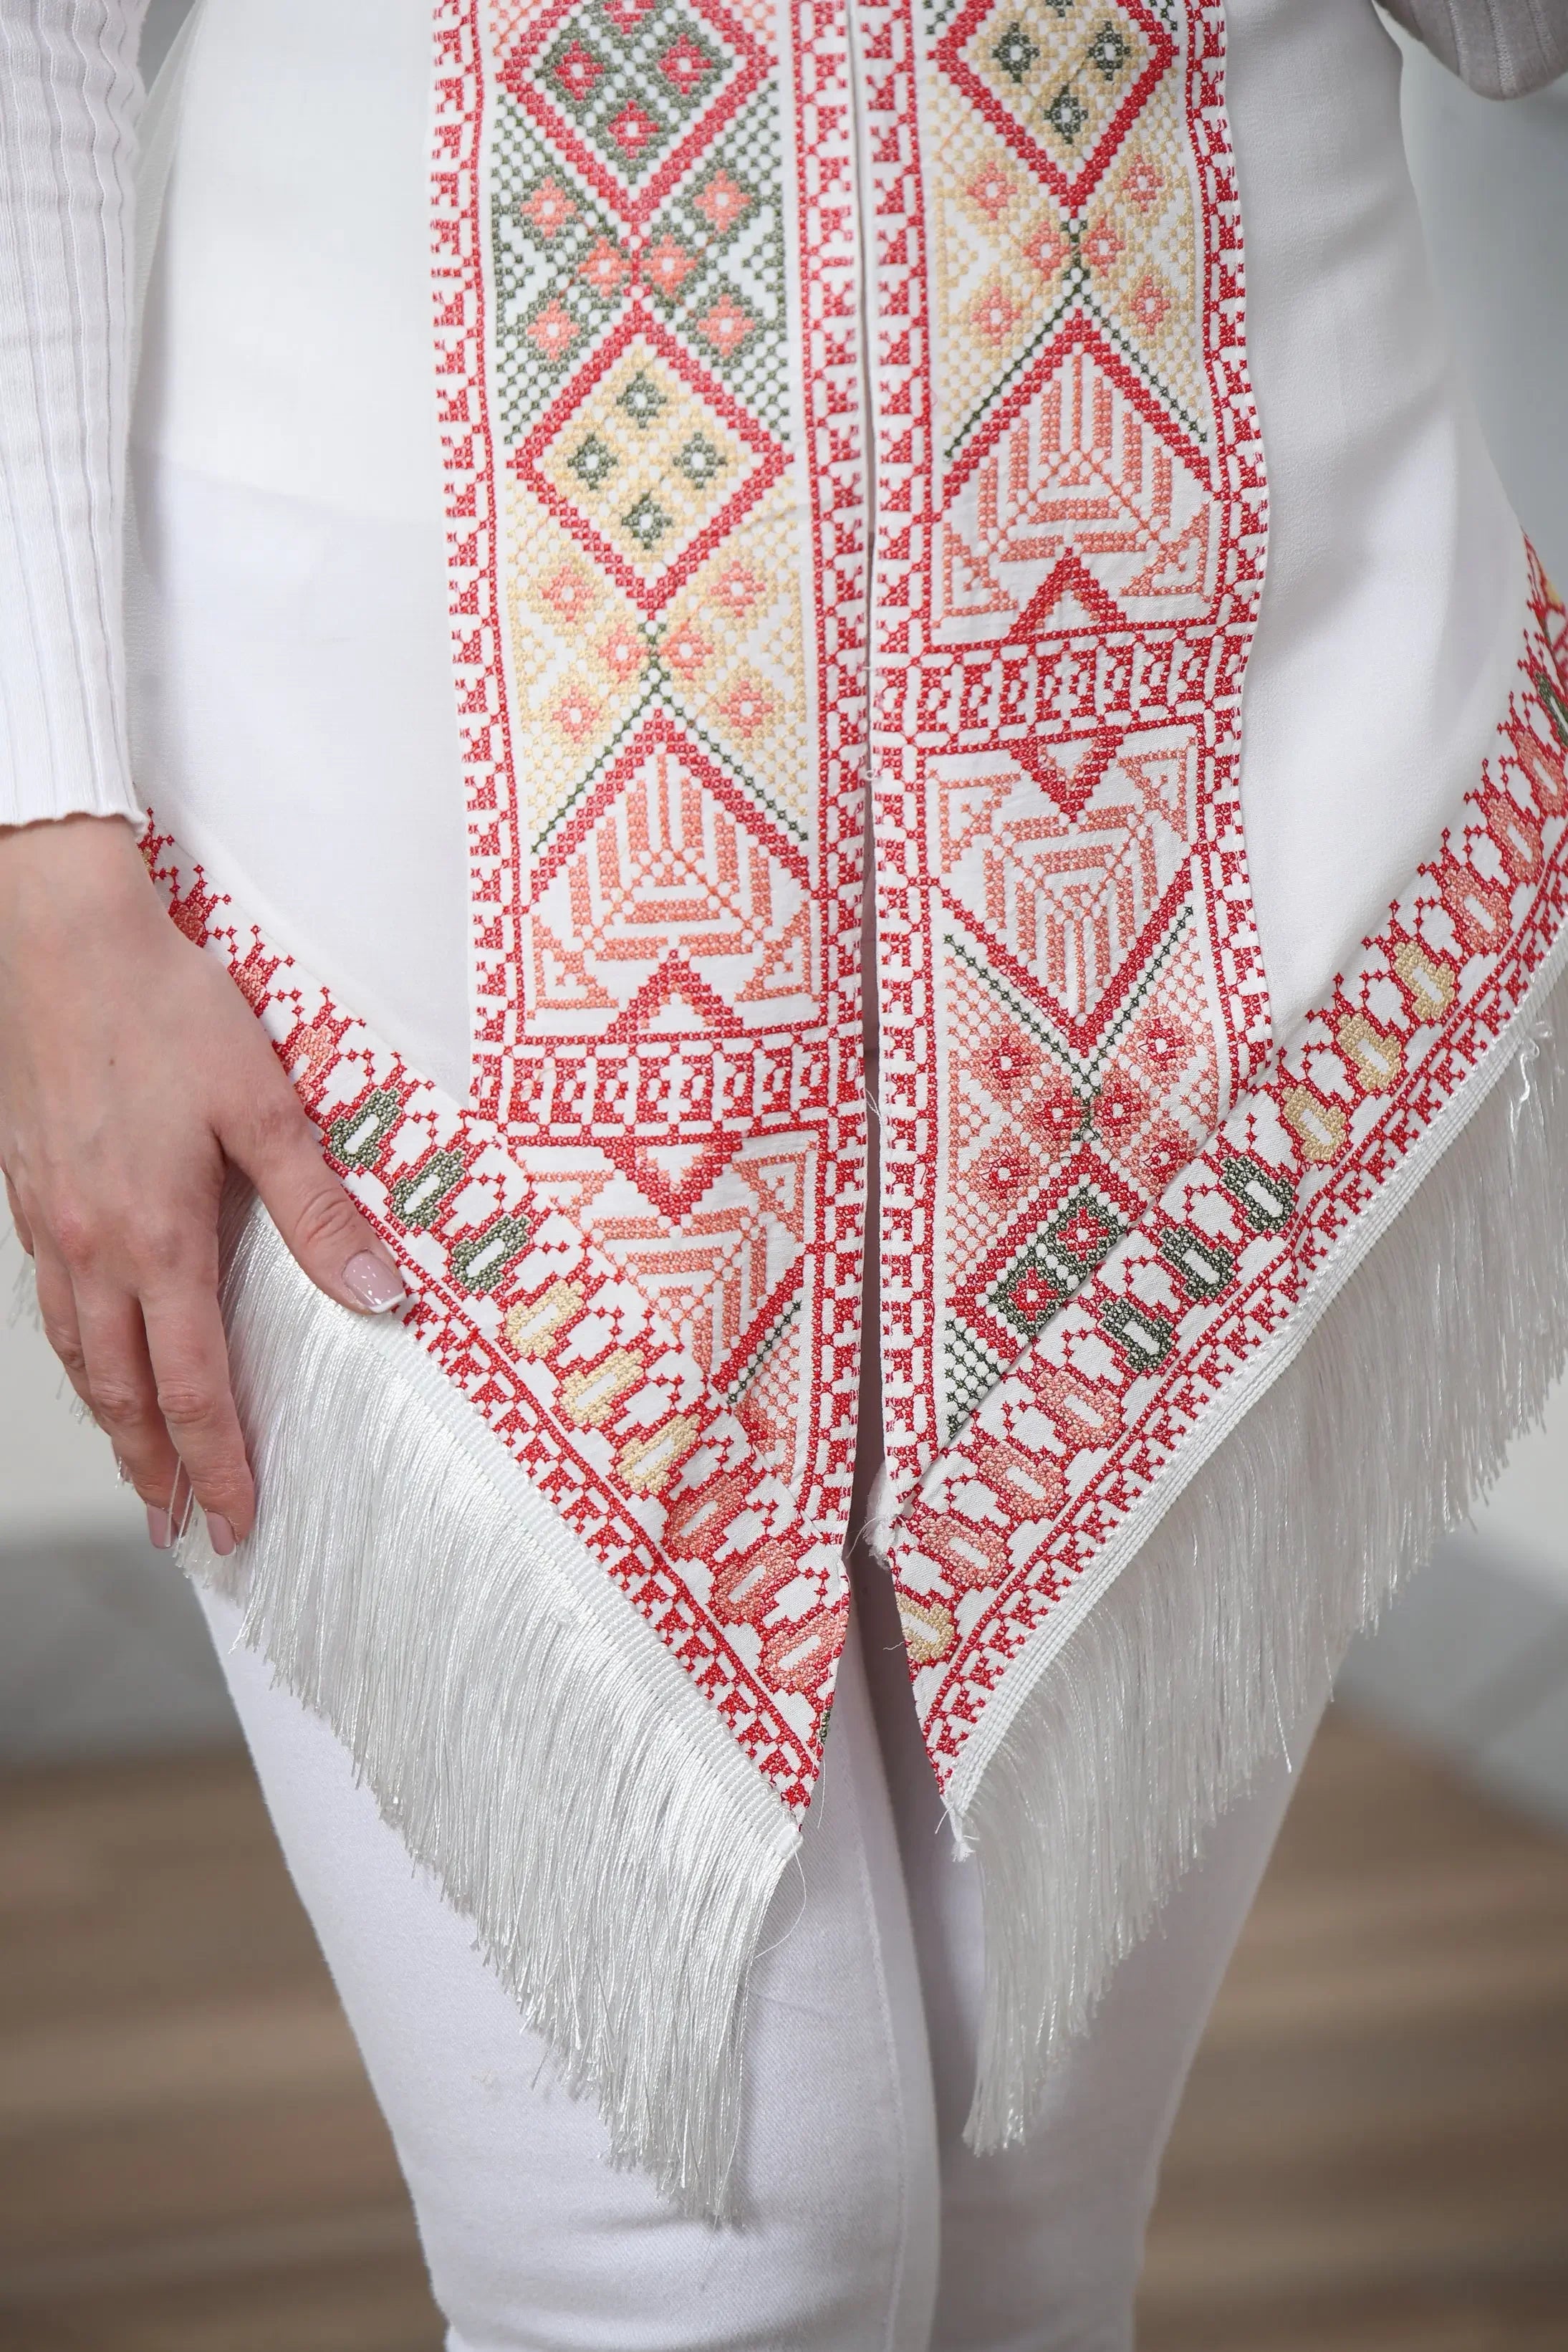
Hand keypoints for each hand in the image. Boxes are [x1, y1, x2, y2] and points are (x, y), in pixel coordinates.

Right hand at [0, 815, 405, 1551]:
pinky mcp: (27, 1189)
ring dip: (109, 1423)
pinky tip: (92, 1357)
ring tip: (136, 1469)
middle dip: (153, 1470)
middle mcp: (93, 1246)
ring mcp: (50, 1222)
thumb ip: (317, 1207)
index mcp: (157, 1237)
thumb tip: (381, 1292)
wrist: (57, 939)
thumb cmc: (164, 1007)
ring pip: (78, 1354)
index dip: (217, 1464)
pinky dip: (77, 1352)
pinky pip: (53, 1301)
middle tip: (176, 1528)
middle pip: (123, 1393)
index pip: (192, 1388)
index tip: (234, 1522)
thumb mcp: (262, 1104)